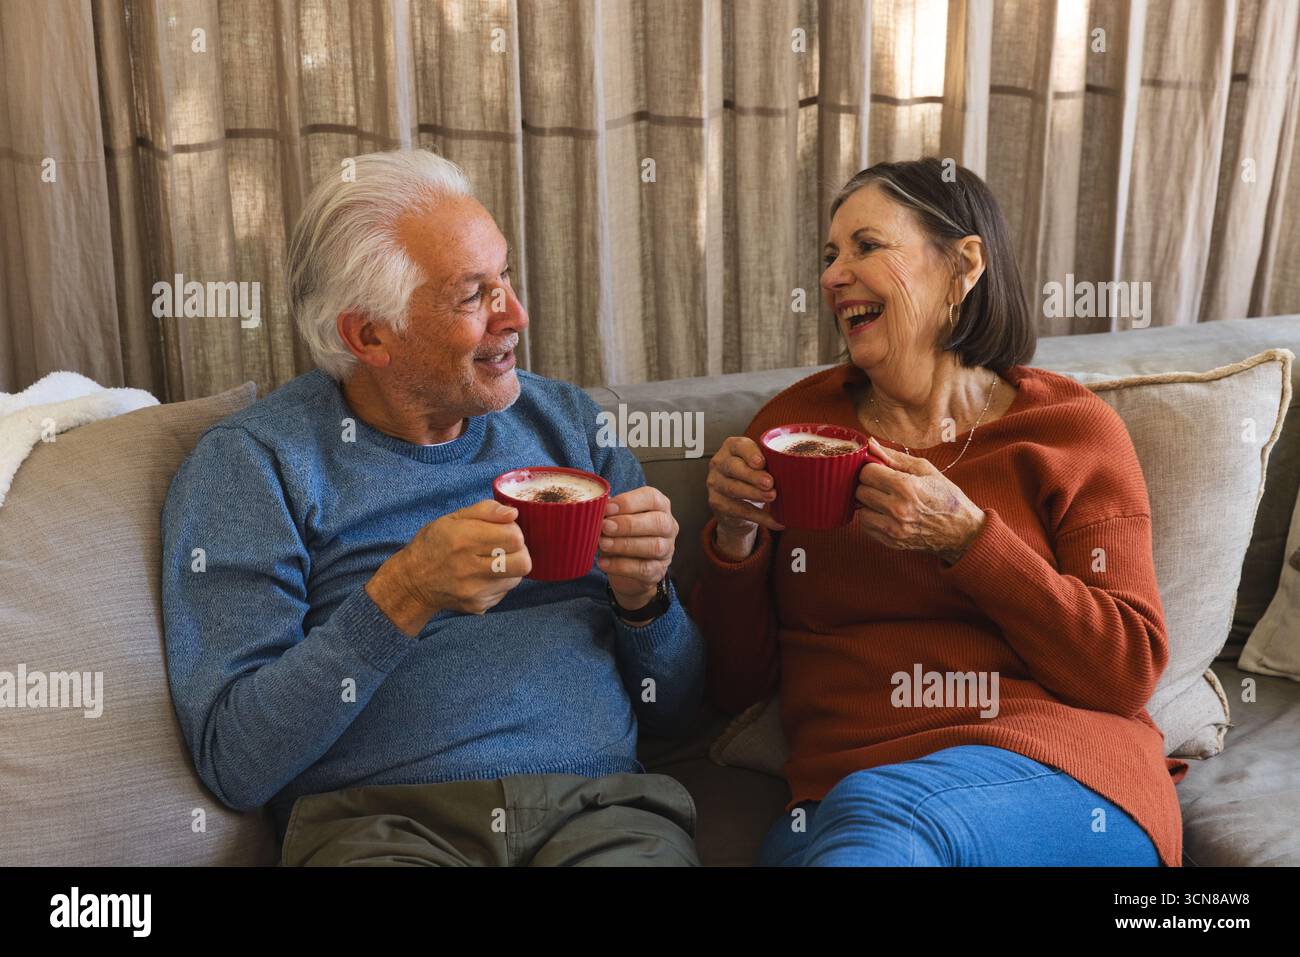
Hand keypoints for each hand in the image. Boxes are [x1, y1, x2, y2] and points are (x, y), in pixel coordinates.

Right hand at [367, 499, 529, 635]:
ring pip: (517, 578)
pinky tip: (484, 574)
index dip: (515, 531)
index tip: (505, 530)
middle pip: (523, 562)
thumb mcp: (452, 518)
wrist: (412, 582)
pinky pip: (504, 591)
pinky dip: (500, 581)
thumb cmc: (434, 544)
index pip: (514, 537)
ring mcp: (474, 591)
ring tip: (493, 560)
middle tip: (507, 546)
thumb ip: (485, 510)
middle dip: (521, 551)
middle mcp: (468, 568)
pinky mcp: (478, 605)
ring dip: (511, 567)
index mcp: (462, 539)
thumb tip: (513, 513)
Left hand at [598, 485, 677, 609]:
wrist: (627, 569)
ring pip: (654, 546)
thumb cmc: (621, 535)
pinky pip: (644, 569)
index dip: (629, 502)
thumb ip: (609, 512)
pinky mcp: (658, 571)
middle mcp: (668, 526)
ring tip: (603, 544)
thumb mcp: (616, 519)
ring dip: (625, 545)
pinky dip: (621, 566)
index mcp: (659, 506)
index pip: (651, 498)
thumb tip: (595, 507)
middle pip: (658, 522)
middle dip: (628, 524)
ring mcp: (667, 550)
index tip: (607, 508)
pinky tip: (604, 562)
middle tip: (605, 527)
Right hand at [706, 436, 784, 558]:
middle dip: (752, 475)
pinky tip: (777, 521)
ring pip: (734, 488)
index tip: (762, 462)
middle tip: (770, 483)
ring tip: (772, 497)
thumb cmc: (752, 477)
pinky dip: (760, 517)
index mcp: (732, 448)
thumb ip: (772, 463)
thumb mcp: (760, 465)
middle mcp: (719, 463)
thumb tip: (800, 468)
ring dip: (754, 494)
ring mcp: (715, 483)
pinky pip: (739, 510)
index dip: (750, 454)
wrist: (736, 503)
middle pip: (733, 467)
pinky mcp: (717, 502)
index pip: (738, 446)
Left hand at [855, 436, 985, 564]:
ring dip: (868, 503)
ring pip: (859, 510)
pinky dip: (871, 518)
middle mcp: (897, 509)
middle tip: (882, 484)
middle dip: (868, 484)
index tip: (879, 469)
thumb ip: (894, 457)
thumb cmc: (945, 496)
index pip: (866, 472)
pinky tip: (885, 513)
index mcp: (906, 487)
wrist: (962, 531)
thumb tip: (870, 445)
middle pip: (860, 491)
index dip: (871, 468)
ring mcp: (893, 529)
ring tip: (884, 499)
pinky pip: (865, 526)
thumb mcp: (925, 469)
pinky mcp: (890, 542)